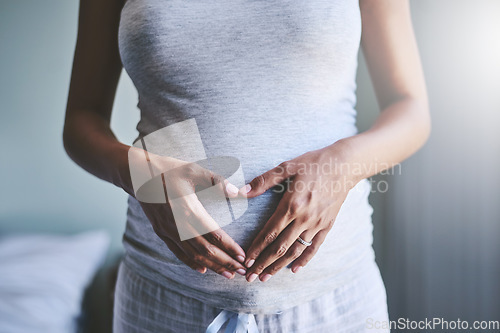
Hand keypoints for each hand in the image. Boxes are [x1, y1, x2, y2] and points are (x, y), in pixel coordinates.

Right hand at [129, 148, 247, 278]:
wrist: (137, 174)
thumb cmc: (168, 169)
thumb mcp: (194, 169)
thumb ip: (217, 181)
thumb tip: (237, 192)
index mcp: (188, 209)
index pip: (213, 234)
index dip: (229, 247)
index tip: (242, 256)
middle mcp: (178, 224)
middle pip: (205, 250)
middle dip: (225, 262)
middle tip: (241, 271)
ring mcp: (168, 230)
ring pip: (193, 255)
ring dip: (212, 266)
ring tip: (227, 274)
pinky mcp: (161, 232)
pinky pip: (178, 252)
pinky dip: (191, 263)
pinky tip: (203, 269)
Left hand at [240, 146, 359, 281]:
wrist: (344, 165)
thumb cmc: (313, 163)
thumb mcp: (287, 167)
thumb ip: (264, 180)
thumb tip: (241, 191)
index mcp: (291, 205)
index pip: (269, 233)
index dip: (256, 248)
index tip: (246, 260)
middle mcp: (304, 218)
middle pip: (280, 247)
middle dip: (263, 263)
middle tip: (251, 277)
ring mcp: (316, 224)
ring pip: (295, 250)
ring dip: (279, 265)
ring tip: (266, 277)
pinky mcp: (327, 225)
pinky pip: (314, 247)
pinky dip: (304, 259)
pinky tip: (294, 269)